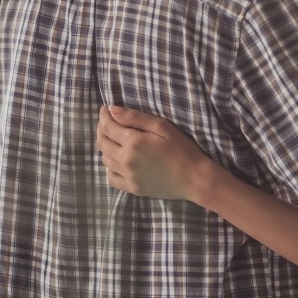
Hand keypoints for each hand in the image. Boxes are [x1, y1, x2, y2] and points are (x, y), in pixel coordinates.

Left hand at [96, 105, 212, 201]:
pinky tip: (117, 161)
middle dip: (102, 129)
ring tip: (113, 139)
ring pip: (105, 160)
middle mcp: (126, 160)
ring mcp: (128, 176)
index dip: (104, 116)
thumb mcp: (162, 127)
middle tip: (107, 122)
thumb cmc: (182, 149)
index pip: (108, 127)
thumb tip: (112, 110)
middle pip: (103, 143)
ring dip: (106, 147)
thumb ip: (136, 118)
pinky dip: (110, 168)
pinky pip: (111, 178)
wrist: (195, 179)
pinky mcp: (133, 189)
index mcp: (133, 142)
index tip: (105, 109)